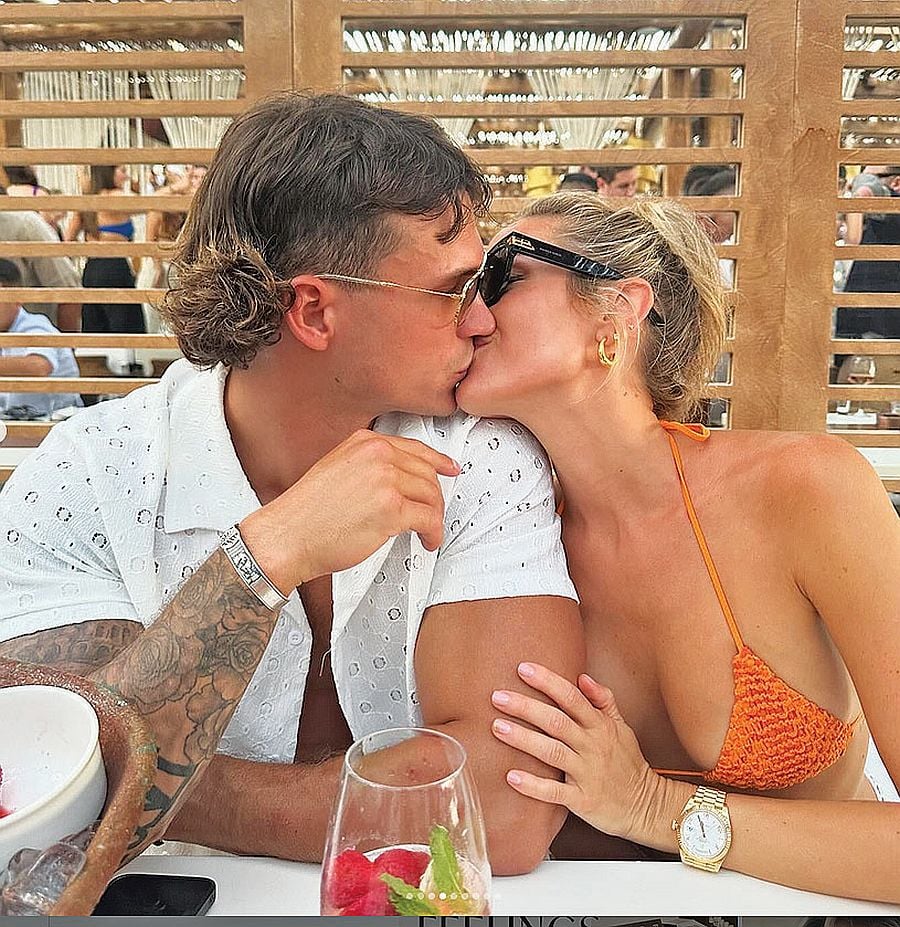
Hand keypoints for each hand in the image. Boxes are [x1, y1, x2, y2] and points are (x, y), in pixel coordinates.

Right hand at [240, 430, 459, 589]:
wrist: (287, 536)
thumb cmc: (306, 513)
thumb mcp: (335, 469)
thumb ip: (367, 466)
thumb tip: (398, 478)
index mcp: (364, 443)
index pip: (414, 448)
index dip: (437, 461)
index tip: (449, 468)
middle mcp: (378, 456)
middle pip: (427, 473)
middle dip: (434, 498)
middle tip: (432, 514)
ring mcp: (386, 481)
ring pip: (432, 496)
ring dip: (435, 517)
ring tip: (427, 532)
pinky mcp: (392, 510)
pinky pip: (429, 520)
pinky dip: (433, 533)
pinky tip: (426, 541)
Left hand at [490, 662, 664, 841]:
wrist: (647, 806)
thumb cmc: (628, 762)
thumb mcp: (621, 726)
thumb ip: (603, 699)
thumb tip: (582, 675)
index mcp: (600, 726)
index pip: (572, 697)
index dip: (548, 681)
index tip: (523, 668)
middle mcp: (592, 746)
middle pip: (556, 721)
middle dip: (526, 707)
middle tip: (497, 696)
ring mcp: (587, 774)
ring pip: (552, 753)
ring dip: (523, 739)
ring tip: (497, 728)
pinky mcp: (583, 800)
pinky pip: (555, 793)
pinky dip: (533, 785)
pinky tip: (511, 776)